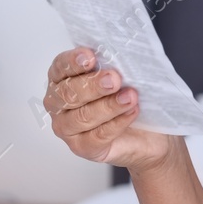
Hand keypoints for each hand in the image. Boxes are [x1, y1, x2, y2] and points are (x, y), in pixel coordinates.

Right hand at [45, 47, 174, 172]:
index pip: (60, 67)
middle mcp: (58, 104)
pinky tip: (131, 112)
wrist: (144, 133)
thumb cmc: (125, 98)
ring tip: (129, 97)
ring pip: (83, 116)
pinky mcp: (81, 147)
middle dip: (93, 85)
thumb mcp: (119, 77)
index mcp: (61, 79)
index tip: (91, 57)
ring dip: (108, 105)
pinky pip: (97, 135)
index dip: (73, 61)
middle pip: (68, 93)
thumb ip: (111, 66)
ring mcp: (66, 128)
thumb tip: (118, 55)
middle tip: (114, 79)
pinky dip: (117, 122)